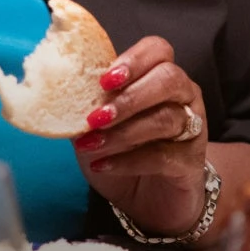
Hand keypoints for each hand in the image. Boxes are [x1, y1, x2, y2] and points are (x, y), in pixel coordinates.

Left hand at [71, 37, 208, 236]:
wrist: (146, 200)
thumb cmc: (122, 152)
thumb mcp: (97, 124)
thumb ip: (87, 103)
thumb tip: (57, 89)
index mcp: (159, 76)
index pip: (157, 49)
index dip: (133, 60)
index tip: (104, 81)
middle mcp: (183, 96)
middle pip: (169, 79)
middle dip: (130, 96)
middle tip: (97, 116)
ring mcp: (192, 128)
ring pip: (166, 118)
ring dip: (124, 131)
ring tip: (92, 144)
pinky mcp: (192, 161)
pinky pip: (163, 155)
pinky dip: (129, 161)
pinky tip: (103, 165)